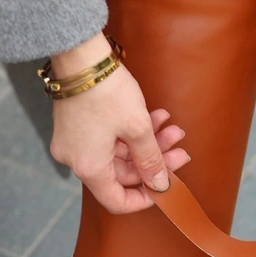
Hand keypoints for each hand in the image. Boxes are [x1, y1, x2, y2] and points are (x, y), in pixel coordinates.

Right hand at [48, 33, 189, 212]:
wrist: (81, 56)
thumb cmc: (107, 92)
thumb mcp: (138, 128)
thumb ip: (151, 160)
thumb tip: (160, 184)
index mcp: (89, 167)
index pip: (116, 201)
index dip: (145, 197)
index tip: (167, 185)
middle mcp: (77, 160)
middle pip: (122, 173)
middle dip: (154, 160)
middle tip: (180, 146)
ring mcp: (75, 142)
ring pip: (119, 153)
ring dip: (148, 142)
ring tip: (172, 127)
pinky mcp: (77, 125)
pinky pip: (108, 139)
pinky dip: (131, 131)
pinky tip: (156, 117)